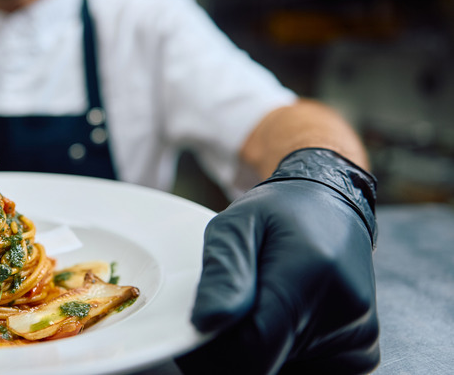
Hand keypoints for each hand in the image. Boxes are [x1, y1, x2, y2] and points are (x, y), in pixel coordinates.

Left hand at [176, 148, 379, 373]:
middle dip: (234, 349)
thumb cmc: (279, 214)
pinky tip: (282, 324)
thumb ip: (222, 272)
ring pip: (284, 372)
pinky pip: (308, 373)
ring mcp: (359, 338)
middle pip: (266, 365)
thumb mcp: (237, 224)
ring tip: (260, 309)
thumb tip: (207, 323)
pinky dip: (283, 357)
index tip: (203, 328)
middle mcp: (347, 311)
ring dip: (260, 352)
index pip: (254, 347)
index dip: (216, 348)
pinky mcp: (362, 355)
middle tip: (227, 314)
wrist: (331, 207)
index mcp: (312, 273)